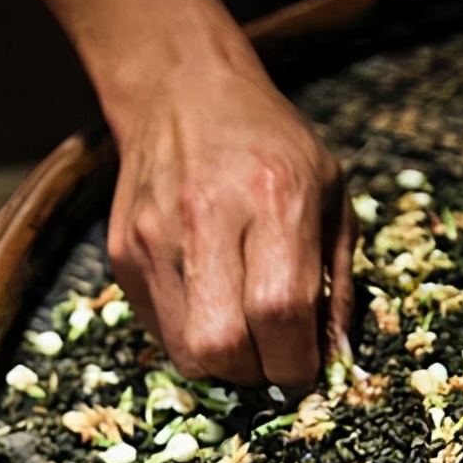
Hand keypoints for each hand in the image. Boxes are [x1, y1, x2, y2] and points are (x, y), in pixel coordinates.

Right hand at [105, 56, 356, 388]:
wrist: (182, 91)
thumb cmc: (272, 144)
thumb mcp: (330, 194)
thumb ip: (337, 280)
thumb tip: (334, 359)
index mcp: (275, 199)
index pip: (280, 313)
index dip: (296, 362)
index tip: (305, 366)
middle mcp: (208, 219)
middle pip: (223, 347)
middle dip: (255, 372)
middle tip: (271, 355)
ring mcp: (156, 239)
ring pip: (185, 351)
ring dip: (221, 362)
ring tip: (241, 331)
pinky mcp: (124, 254)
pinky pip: (159, 330)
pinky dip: (190, 335)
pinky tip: (208, 302)